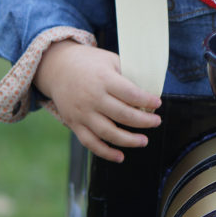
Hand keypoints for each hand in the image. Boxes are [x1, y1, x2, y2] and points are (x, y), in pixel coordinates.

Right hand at [34, 40, 161, 162]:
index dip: (147, 100)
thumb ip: (128, 74)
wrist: (57, 68)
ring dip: (129, 140)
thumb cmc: (90, 63)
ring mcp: (82, 113)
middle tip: (156, 122)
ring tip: (143, 141)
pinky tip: (120, 156)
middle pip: (123, 115)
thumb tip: (149, 91)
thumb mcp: (110, 60)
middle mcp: (92, 97)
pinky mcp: (74, 123)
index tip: (157, 103)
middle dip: (144, 121)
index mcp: (104, 79)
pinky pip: (90, 142)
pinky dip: (105, 152)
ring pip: (108, 133)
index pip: (130, 94)